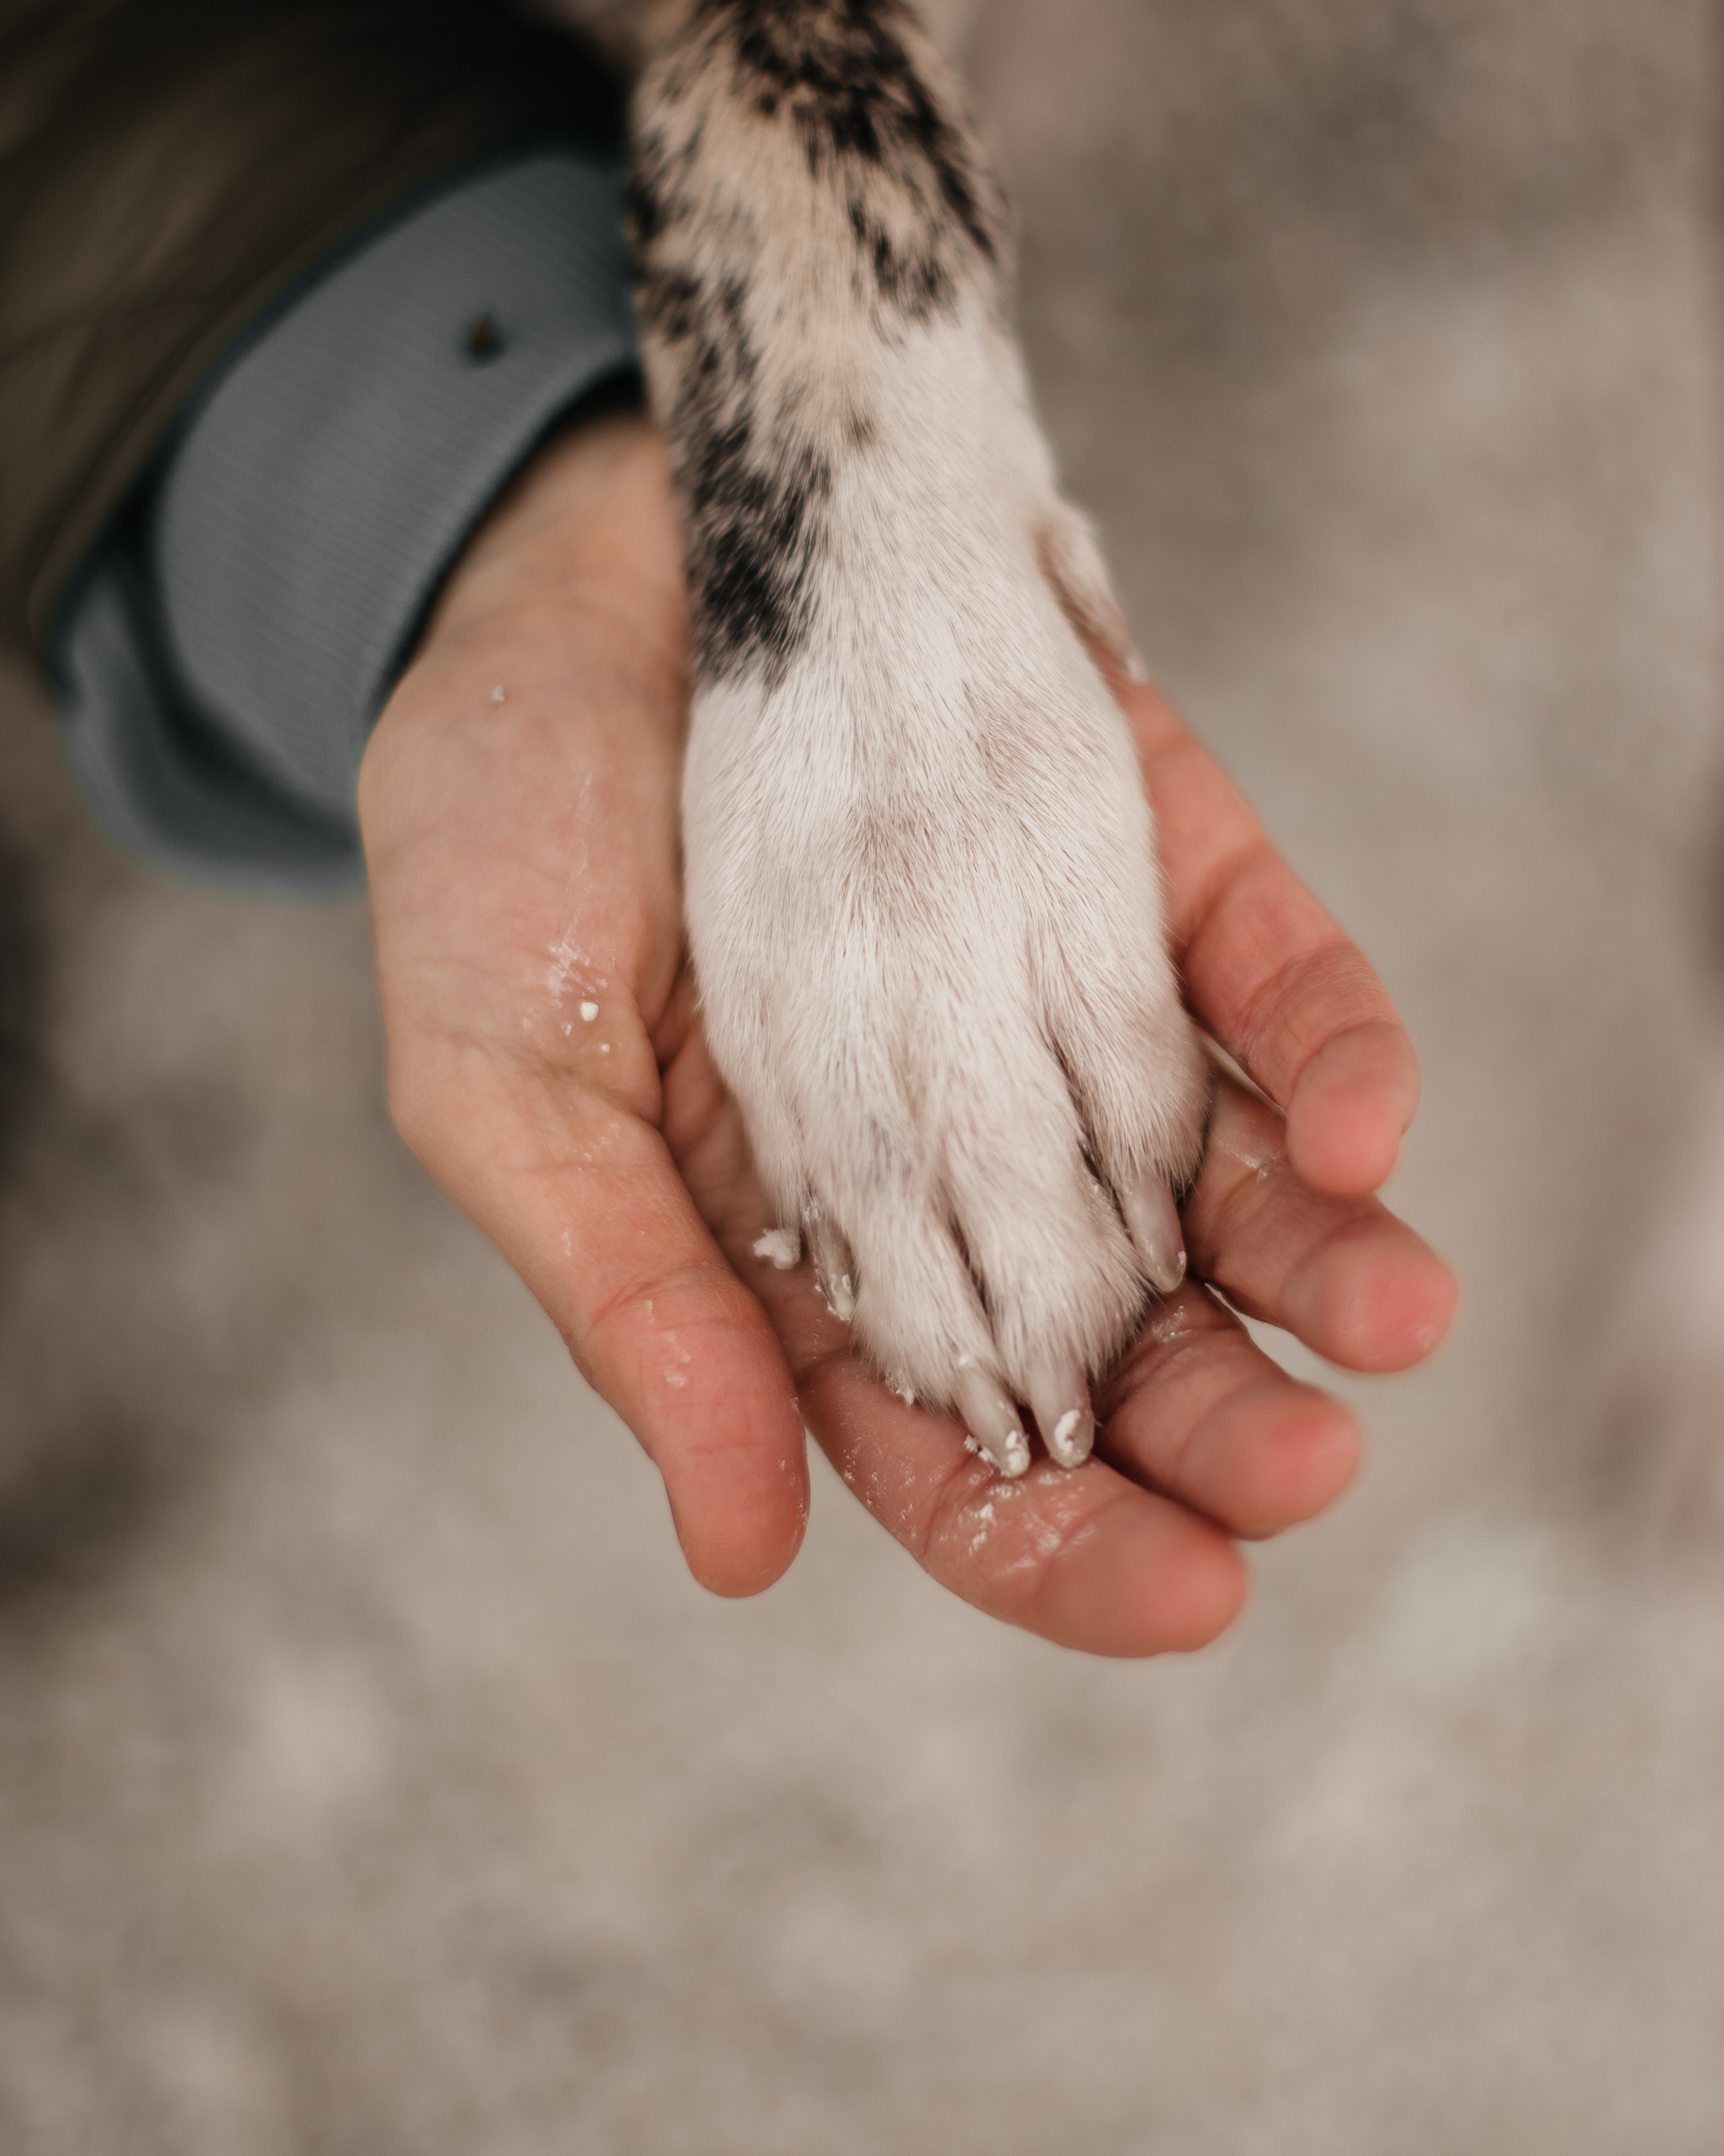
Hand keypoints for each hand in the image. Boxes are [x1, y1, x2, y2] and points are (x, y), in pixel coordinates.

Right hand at [359, 410, 1455, 1656]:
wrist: (565, 565)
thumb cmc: (496, 835)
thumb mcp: (510, 1091)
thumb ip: (635, 1309)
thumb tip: (743, 1553)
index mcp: (802, 1253)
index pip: (959, 1449)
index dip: (1071, 1542)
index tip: (1189, 1590)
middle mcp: (961, 1155)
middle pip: (1125, 1342)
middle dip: (1224, 1421)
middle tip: (1303, 1469)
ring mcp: (1064, 1010)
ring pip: (1234, 1180)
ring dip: (1328, 1257)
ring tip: (1398, 1317)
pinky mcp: (1145, 866)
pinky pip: (1267, 981)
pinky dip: (1328, 1050)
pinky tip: (1362, 1123)